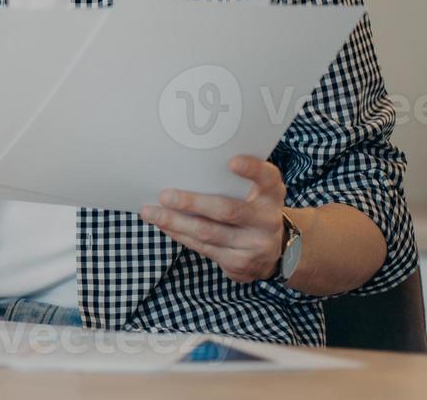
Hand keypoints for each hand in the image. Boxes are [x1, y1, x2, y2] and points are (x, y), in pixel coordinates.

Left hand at [139, 155, 286, 283]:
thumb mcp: (255, 191)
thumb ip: (234, 179)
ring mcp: (256, 246)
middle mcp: (268, 221)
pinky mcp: (241, 264)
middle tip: (164, 195)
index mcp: (271, 195)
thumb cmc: (252, 208)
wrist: (276, 250)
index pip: (267, 178)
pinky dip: (180, 235)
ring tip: (151, 212)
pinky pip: (204, 249)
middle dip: (192, 203)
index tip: (232, 162)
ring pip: (209, 233)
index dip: (252, 170)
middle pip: (228, 211)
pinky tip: (164, 225)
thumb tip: (186, 162)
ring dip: (175, 222)